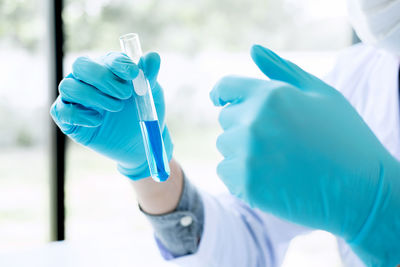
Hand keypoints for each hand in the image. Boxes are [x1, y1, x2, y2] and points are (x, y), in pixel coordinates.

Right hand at [50, 52, 172, 179]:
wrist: (137, 143)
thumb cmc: (141, 113)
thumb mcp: (150, 95)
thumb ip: (149, 76)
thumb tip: (153, 57)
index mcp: (108, 69)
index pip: (107, 58)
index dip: (119, 64)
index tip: (134, 74)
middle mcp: (88, 79)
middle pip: (81, 65)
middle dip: (102, 77)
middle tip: (125, 94)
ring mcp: (75, 98)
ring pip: (68, 86)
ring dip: (92, 96)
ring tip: (116, 108)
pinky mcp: (68, 119)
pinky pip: (61, 111)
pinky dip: (78, 114)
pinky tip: (98, 120)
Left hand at [210, 44, 399, 265]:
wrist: (360, 190)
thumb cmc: (343, 137)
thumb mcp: (321, 93)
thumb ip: (282, 69)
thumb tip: (253, 50)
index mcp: (270, 95)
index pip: (225, 87)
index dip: (222, 93)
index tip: (221, 100)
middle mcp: (253, 122)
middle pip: (226, 118)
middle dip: (244, 124)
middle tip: (277, 139)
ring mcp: (247, 155)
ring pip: (225, 146)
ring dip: (242, 151)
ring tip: (277, 160)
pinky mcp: (245, 184)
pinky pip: (226, 172)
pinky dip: (241, 175)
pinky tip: (270, 178)